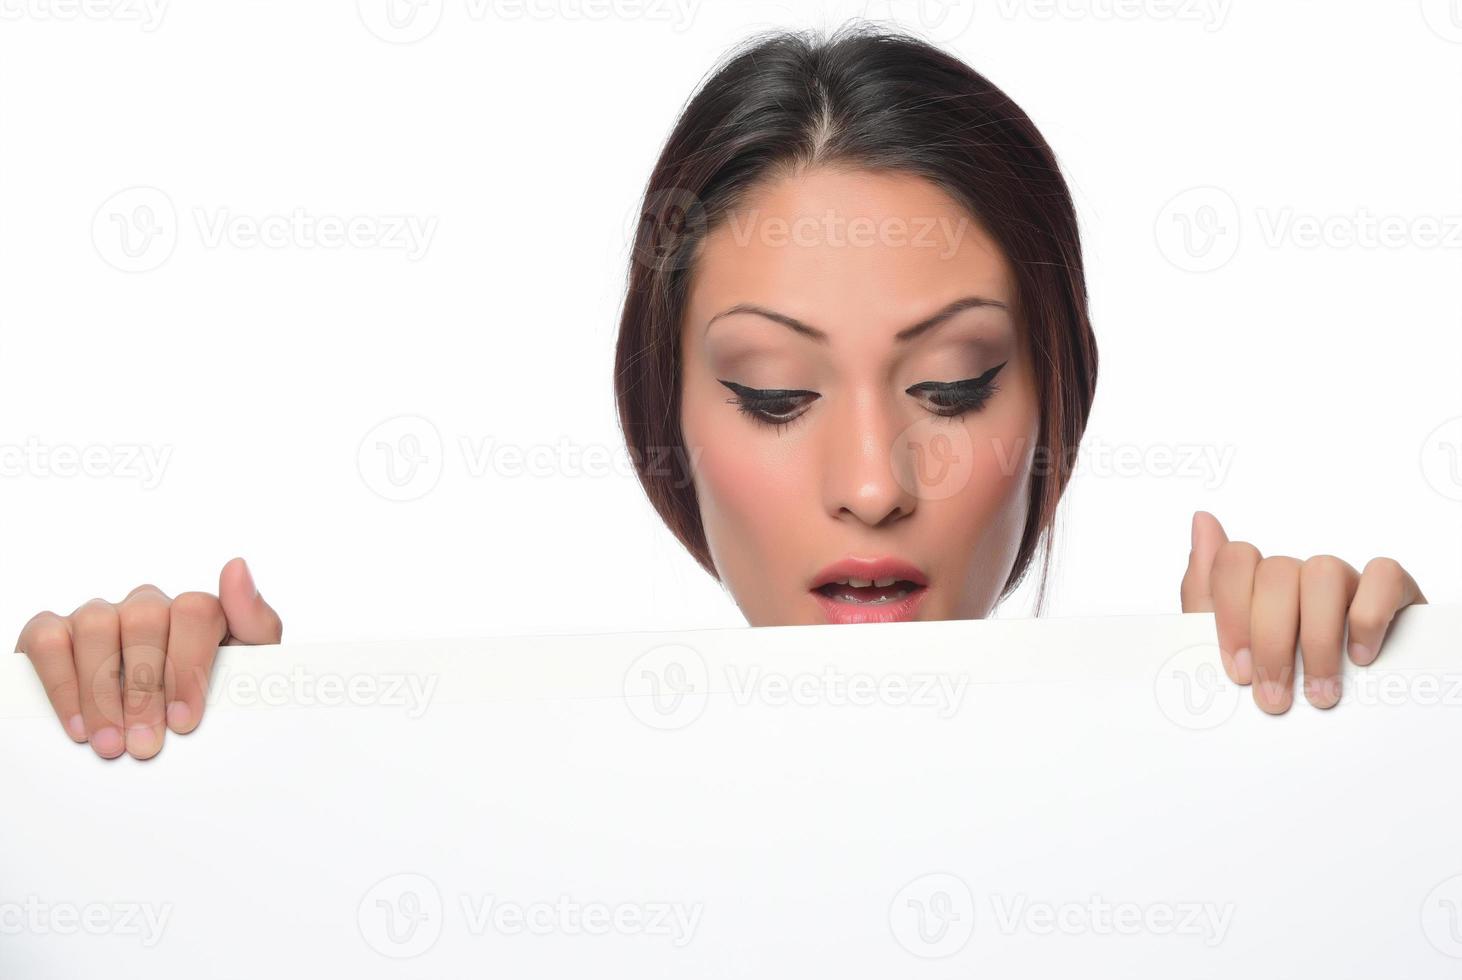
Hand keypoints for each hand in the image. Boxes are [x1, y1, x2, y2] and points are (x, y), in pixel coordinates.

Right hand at [13, 557, 283, 759]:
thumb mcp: (248, 669)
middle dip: (146, 688)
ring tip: (112, 743)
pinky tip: (80, 726)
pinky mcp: (52, 633)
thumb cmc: (210, 698)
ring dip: (103, 691)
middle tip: (146, 743)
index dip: (189, 665)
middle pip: (145, 617)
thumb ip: (255, 622)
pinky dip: (62, 685)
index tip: (185, 720)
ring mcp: (100, 615)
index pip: (195, 611)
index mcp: (195, 612)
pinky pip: (48, 639)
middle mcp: (147, 606)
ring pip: (97, 625)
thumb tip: (237, 566)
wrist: (165, 733)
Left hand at [1180, 511, 1425, 713]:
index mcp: (1257, 583)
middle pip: (1276, 573)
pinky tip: (1359, 658)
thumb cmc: (1280, 677)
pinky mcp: (1395, 591)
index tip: (1239, 672)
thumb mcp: (1227, 646)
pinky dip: (1369, 618)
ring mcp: (1346, 580)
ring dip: (1318, 639)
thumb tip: (1201, 520)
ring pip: (1325, 572)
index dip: (1231, 615)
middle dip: (1271, 641)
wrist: (1343, 716)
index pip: (1233, 560)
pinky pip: (1384, 576)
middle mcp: (1299, 575)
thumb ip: (1203, 588)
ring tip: (1319, 692)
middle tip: (1275, 696)